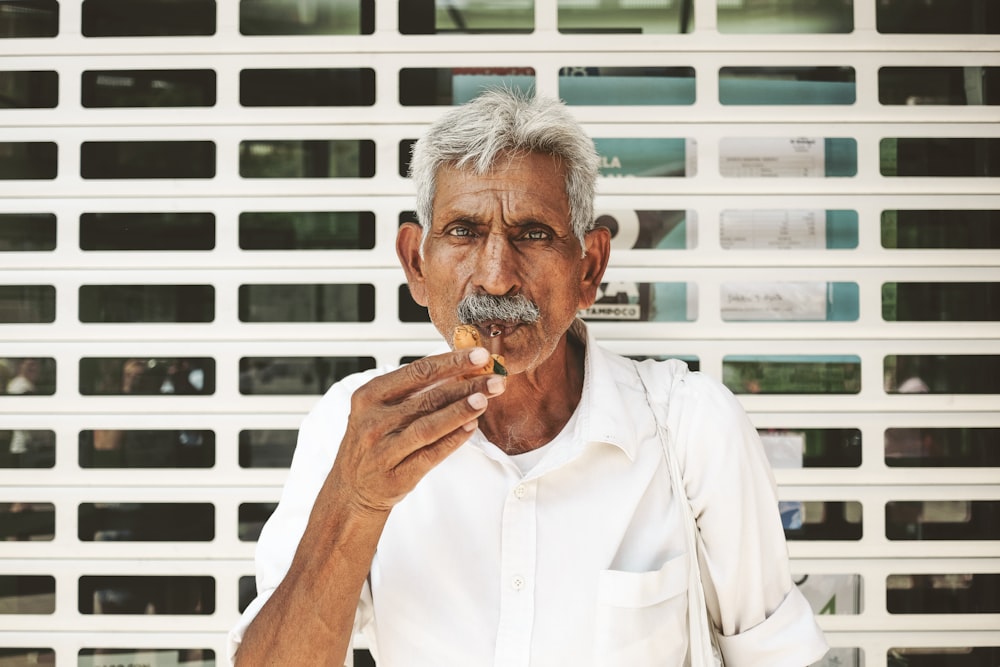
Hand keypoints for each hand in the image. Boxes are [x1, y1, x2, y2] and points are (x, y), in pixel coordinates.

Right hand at [331, 347, 504, 515]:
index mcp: (369, 396)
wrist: (351, 488)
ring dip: (461, 411)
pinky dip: (454, 439)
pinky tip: (472, 427)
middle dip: (466, 385)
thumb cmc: (373, 441)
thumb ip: (413, 391)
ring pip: (429, 425)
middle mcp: (373, 421)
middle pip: (428, 397)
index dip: (451, 363)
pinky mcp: (396, 475)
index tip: (479, 356)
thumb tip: (460, 370)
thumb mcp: (380, 409)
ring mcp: (383, 449)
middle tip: (494, 378)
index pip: (417, 372)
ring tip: (485, 399)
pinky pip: (431, 454)